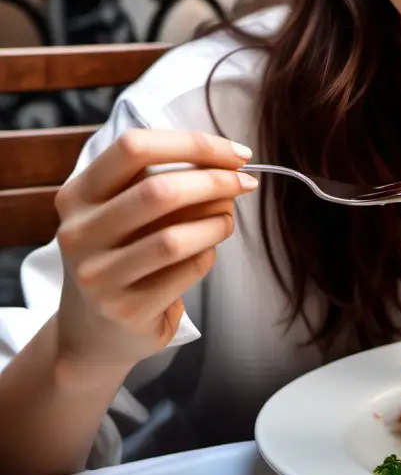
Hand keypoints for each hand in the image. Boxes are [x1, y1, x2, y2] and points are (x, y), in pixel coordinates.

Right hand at [52, 129, 257, 378]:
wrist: (94, 331)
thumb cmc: (124, 252)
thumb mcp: (126, 209)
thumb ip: (166, 179)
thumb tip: (231, 163)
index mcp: (79, 194)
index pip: (135, 148)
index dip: (194, 143)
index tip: (236, 153)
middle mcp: (79, 233)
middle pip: (160, 191)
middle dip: (217, 182)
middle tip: (246, 184)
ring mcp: (98, 276)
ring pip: (175, 237)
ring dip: (217, 221)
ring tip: (227, 219)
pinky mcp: (126, 310)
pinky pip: (187, 270)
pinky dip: (208, 253)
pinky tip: (207, 251)